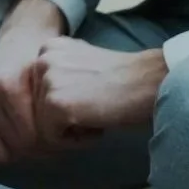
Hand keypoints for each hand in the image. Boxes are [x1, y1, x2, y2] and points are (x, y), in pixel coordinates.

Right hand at [0, 0, 65, 165]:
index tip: (62, 138)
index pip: (30, 140)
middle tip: (52, 143)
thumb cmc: (40, 57)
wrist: (19, 34)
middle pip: (16, 148)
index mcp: (9, 85)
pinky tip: (15, 140)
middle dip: (38, 151)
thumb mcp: (55, 76)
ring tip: (35, 141)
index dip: (51, 146)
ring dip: (19, 154)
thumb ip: (63, 108)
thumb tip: (84, 138)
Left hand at [31, 39, 166, 141]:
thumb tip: (48, 97)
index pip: (41, 91)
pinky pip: (54, 138)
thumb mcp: (83, 62)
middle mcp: (42, 59)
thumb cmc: (123, 79)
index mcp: (49, 47)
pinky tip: (97, 126)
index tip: (91, 98)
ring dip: (72, 130)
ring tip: (97, 115)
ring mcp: (47, 80)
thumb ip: (62, 72)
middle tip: (96, 110)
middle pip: (40, 108)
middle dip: (67, 118)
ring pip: (46, 125)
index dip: (68, 103)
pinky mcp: (55, 103)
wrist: (148, 82)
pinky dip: (77, 141)